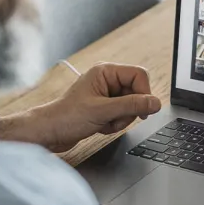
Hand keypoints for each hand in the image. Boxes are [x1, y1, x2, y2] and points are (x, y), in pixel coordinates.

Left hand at [0, 63, 160, 152]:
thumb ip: (132, 106)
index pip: (139, 75)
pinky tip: (101, 126)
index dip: (144, 93)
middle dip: (129, 110)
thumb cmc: (67, 117)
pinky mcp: (104, 107)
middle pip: (137, 92)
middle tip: (114, 118)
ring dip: (121, 119)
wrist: (48, 133)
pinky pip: (122, 114)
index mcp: (106, 72)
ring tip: (104, 123)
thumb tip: (155, 102)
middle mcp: (107, 80)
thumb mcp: (103, 111)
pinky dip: (115, 124)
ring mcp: (106, 94)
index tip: (142, 110)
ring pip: (131, 106)